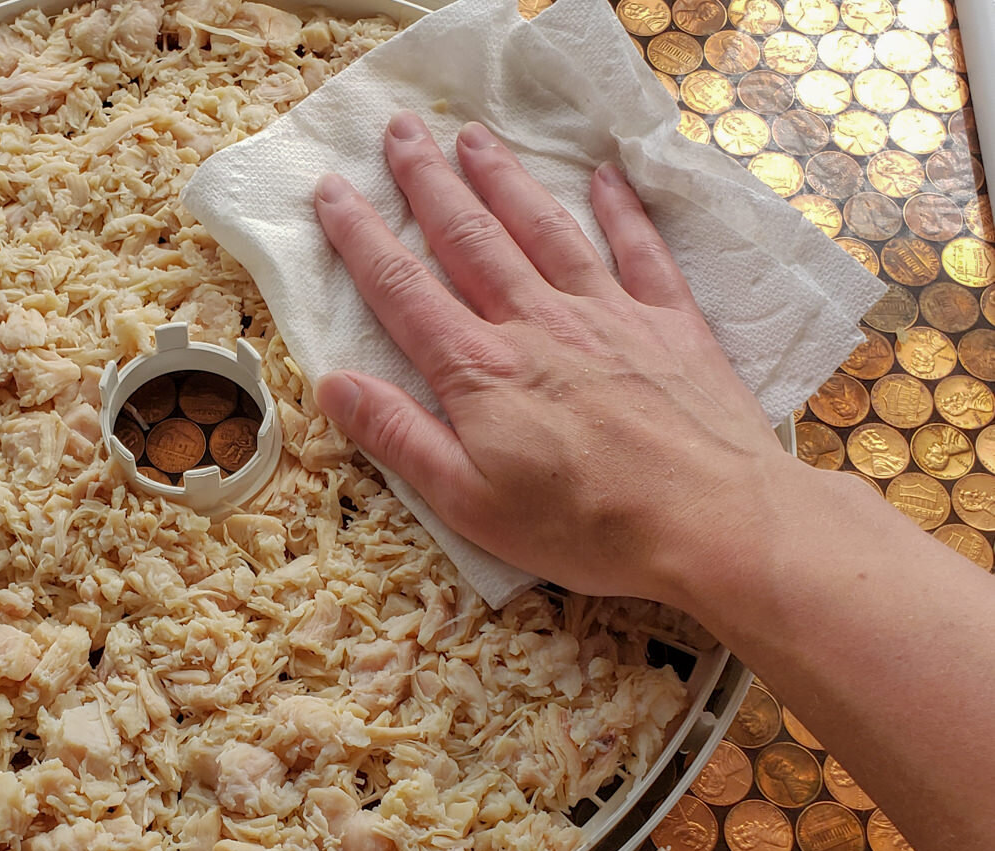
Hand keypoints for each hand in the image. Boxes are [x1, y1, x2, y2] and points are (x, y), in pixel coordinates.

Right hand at [313, 111, 798, 605]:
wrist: (712, 521)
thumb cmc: (585, 526)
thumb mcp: (469, 501)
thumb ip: (400, 437)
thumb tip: (333, 384)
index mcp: (481, 370)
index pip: (403, 288)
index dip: (360, 236)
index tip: (332, 192)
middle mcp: (538, 323)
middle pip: (470, 238)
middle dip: (429, 181)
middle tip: (401, 131)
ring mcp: (608, 314)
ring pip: (544, 228)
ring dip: (504, 179)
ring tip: (474, 136)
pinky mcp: (670, 322)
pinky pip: (640, 249)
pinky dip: (622, 209)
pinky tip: (606, 176)